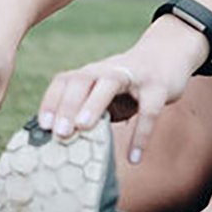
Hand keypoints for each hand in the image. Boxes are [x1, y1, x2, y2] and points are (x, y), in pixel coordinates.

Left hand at [37, 16, 207, 163]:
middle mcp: (108, 70)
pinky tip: (134, 158)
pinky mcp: (158, 86)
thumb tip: (65, 144)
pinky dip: (141, 135)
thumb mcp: (107, 94)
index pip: (65, 80)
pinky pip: (149, 110)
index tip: (43, 126)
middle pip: (82, 79)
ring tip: (83, 128)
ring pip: (110, 83)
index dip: (51, 101)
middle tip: (58, 132)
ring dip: (94, 104)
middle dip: (67, 104)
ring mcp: (134, 76)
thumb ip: (90, 111)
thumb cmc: (130, 84)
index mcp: (92, 73)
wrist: (168, 54)